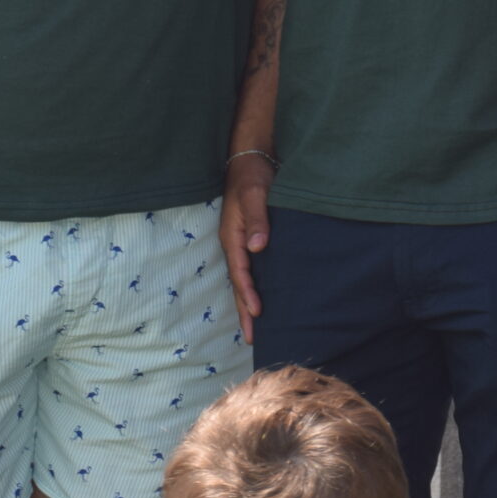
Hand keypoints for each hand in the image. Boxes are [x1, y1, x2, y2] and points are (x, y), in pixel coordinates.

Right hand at [216, 152, 275, 342]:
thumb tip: (257, 247)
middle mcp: (235, 243)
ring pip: (244, 279)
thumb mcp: (255, 194)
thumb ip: (257, 219)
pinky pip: (251, 269)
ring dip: (248, 303)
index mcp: (232, 236)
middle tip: (253, 338)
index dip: (248, 294)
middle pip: (239, 283)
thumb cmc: (253, 176)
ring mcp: (241, 242)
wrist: (251, 160)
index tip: (258, 313)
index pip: (240, 272)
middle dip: (245, 311)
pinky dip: (255, 287)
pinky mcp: (251, 238)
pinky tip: (264, 298)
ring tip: (256, 328)